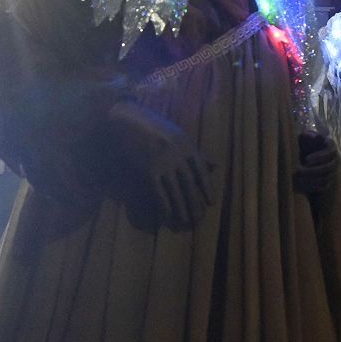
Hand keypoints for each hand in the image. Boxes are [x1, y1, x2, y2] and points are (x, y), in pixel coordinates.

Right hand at [108, 100, 216, 228]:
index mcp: (187, 146)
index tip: (211, 202)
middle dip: (195, 203)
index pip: (201, 171)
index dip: (207, 188)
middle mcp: (178, 155)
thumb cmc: (152, 127)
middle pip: (190, 184)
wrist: (126, 119)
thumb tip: (215, 165)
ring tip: (186, 221)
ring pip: (176, 191)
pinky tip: (167, 215)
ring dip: (181, 208)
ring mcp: (163, 163)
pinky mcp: (147, 170)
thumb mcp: (178, 135)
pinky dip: (164, 205)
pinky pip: (159, 192)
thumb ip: (196, 151)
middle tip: (199, 218)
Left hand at [294, 132, 336, 194]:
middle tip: (298, 171)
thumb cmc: (305, 145)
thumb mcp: (304, 139)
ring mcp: (332, 171)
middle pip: (328, 167)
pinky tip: (301, 186)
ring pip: (326, 178)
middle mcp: (334, 159)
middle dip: (313, 170)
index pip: (330, 152)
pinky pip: (324, 187)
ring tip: (297, 179)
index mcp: (330, 146)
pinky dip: (312, 187)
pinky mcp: (328, 181)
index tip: (306, 160)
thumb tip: (307, 134)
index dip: (319, 157)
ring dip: (311, 180)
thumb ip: (306, 136)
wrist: (305, 159)